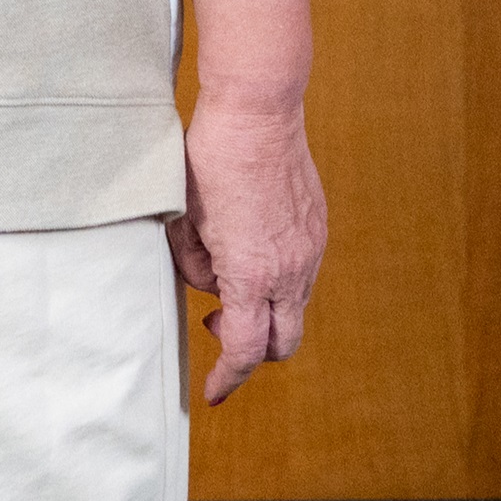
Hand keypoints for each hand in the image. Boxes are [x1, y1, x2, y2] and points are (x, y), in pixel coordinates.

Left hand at [165, 92, 325, 405]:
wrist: (257, 109)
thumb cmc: (210, 159)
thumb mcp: (184, 220)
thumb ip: (193, 265)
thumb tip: (209, 285)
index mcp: (251, 273)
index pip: (243, 350)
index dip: (226, 378)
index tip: (213, 392)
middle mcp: (289, 269)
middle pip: (281, 343)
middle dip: (251, 352)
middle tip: (218, 329)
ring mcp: (310, 249)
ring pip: (294, 308)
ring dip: (265, 311)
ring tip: (230, 274)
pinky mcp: (317, 228)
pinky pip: (301, 274)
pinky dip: (278, 280)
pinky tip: (251, 246)